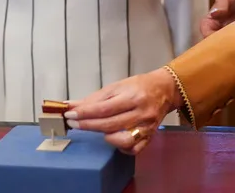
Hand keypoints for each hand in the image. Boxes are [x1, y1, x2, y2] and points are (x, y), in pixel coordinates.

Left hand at [65, 69, 180, 155]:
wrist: (165, 89)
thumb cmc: (139, 86)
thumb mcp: (117, 86)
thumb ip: (94, 98)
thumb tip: (71, 105)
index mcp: (133, 96)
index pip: (105, 108)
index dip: (85, 113)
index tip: (70, 114)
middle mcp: (142, 112)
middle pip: (110, 124)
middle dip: (88, 125)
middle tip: (73, 123)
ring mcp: (147, 127)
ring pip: (123, 140)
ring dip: (105, 136)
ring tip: (97, 129)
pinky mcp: (150, 137)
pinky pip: (134, 149)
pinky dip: (120, 147)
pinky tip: (112, 138)